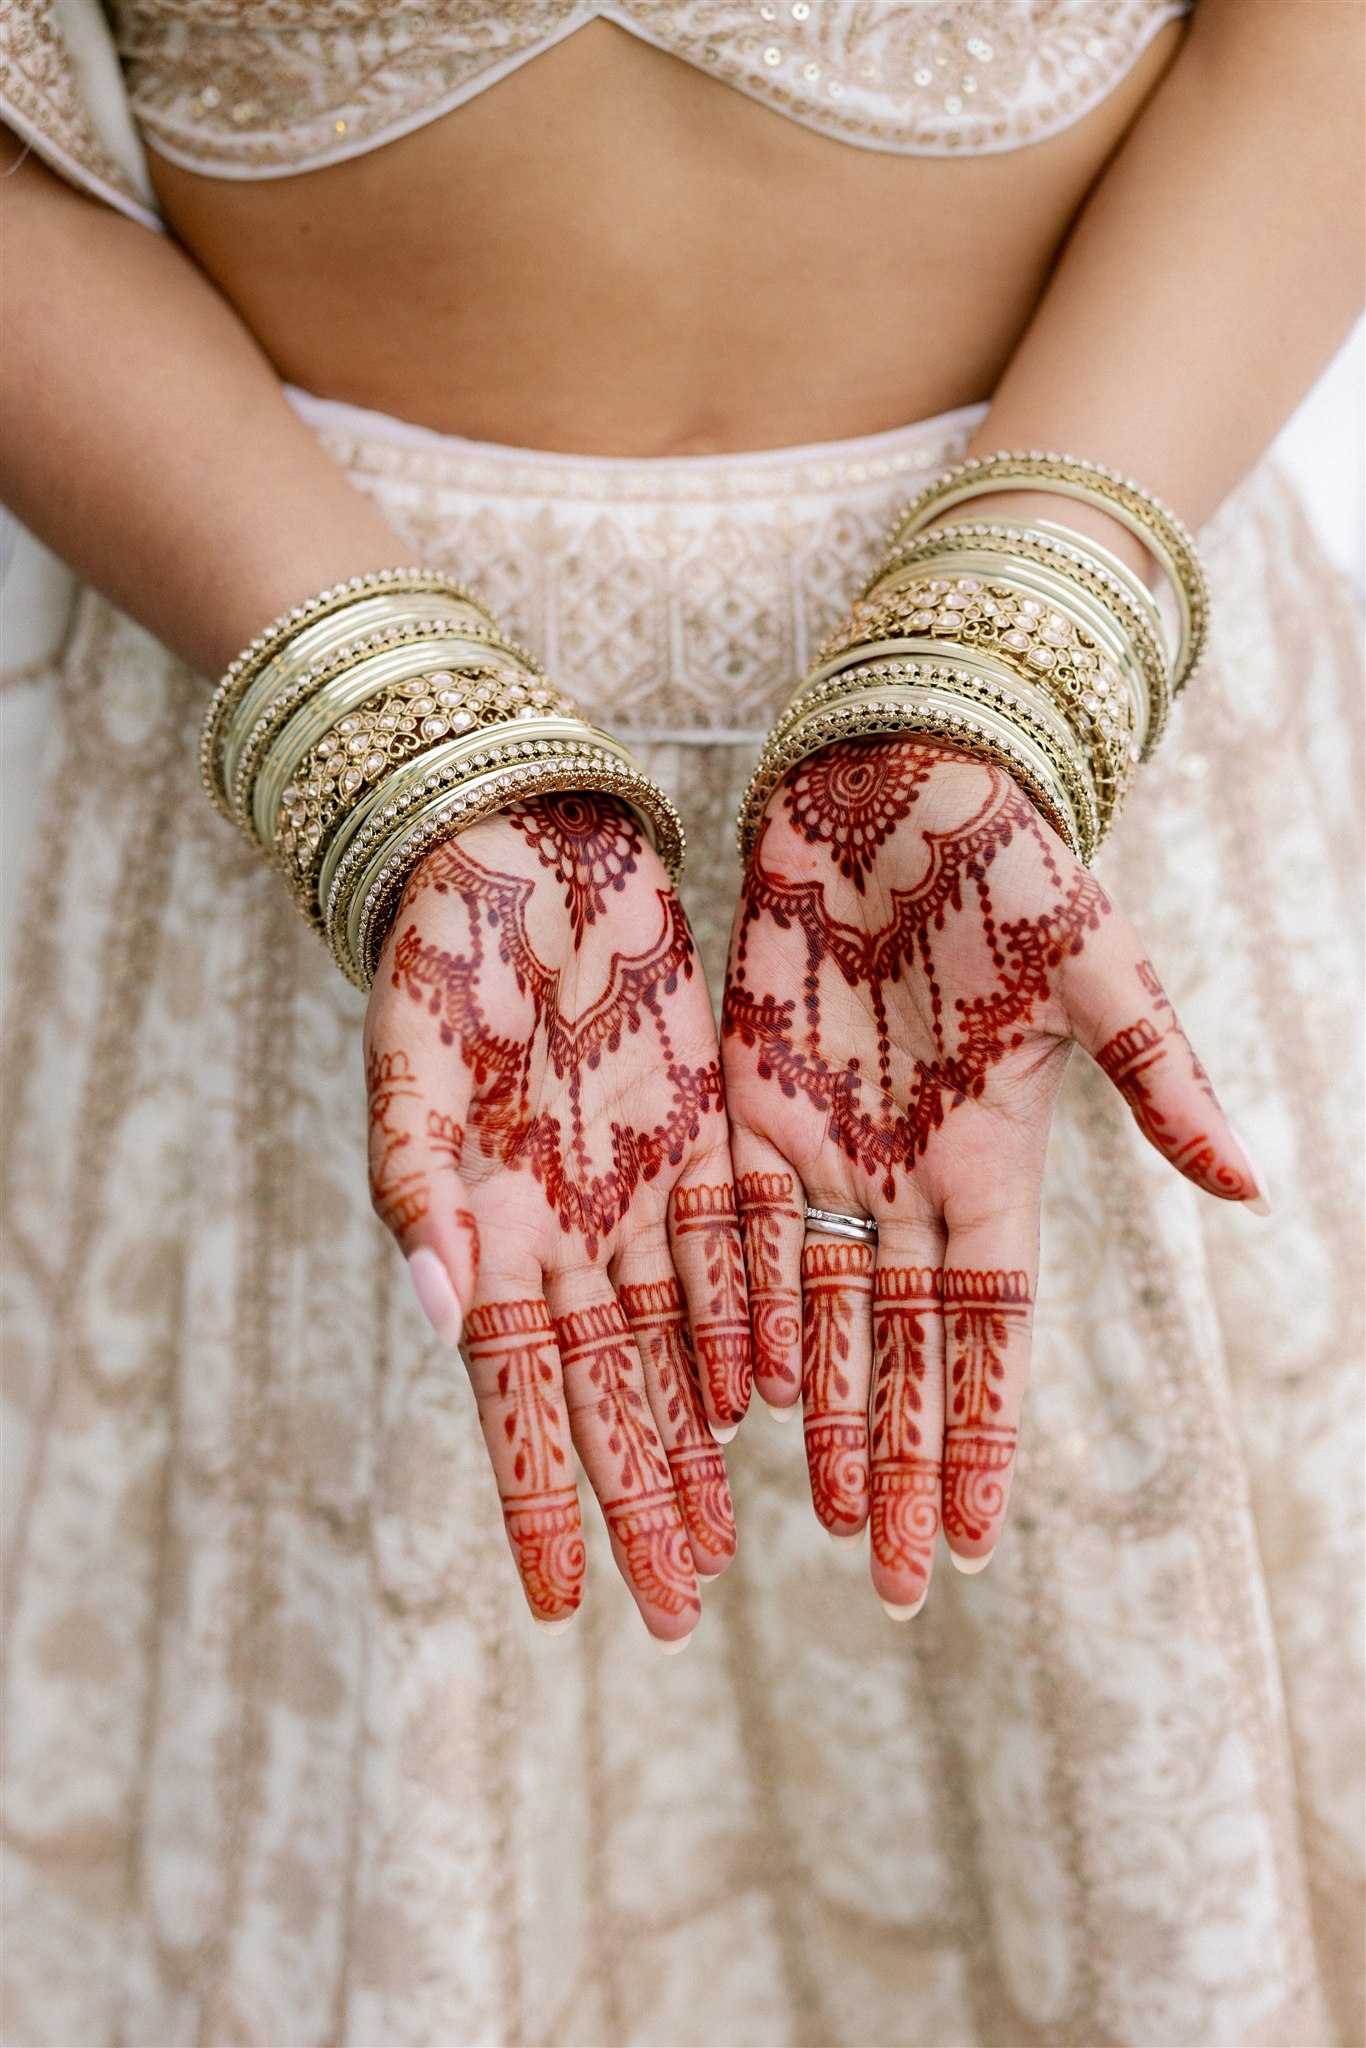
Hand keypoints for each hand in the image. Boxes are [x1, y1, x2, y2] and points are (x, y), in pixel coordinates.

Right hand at [364, 795, 748, 1642]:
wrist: (522, 850)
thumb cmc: (440, 957)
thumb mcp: (409, 1067)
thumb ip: (417, 1184)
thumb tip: (443, 1308)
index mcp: (491, 1230)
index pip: (519, 1398)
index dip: (544, 1497)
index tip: (566, 1603)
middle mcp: (571, 1231)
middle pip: (614, 1395)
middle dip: (642, 1500)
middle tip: (679, 1608)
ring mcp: (641, 1189)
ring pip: (682, 1342)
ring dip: (704, 1439)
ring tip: (735, 1537)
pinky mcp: (705, 1133)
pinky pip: (741, 1246)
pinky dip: (753, 1319)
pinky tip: (775, 1395)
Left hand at [721, 737, 1264, 1611]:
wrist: (892, 783)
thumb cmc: (1009, 866)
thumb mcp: (1097, 973)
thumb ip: (1158, 1082)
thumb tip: (1254, 1185)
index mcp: (993, 1159)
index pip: (989, 1328)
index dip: (986, 1431)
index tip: (982, 1538)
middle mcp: (908, 1177)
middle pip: (905, 1350)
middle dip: (905, 1461)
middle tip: (895, 1582)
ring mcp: (827, 1148)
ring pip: (822, 1310)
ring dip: (825, 1413)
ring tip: (826, 1516)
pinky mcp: (749, 1104)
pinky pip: (741, 1230)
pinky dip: (739, 1309)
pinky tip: (735, 1393)